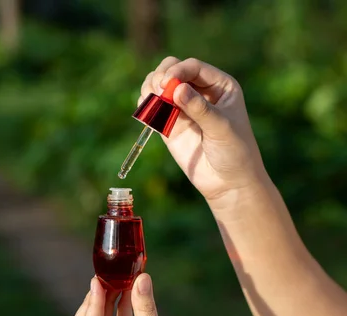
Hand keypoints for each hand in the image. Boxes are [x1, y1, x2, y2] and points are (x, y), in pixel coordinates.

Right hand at [139, 57, 268, 204]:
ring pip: (159, 85)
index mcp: (220, 85)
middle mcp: (200, 91)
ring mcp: (182, 107)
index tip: (167, 83)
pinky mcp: (169, 123)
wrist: (227, 181)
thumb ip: (200, 108)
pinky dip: (146, 104)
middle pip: (173, 69)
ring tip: (151, 99)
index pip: (193, 68)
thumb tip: (177, 88)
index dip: (178, 71)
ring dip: (150, 87)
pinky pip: (153, 106)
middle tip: (158, 89)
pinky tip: (147, 110)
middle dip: (161, 76)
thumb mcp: (221, 128)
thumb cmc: (235, 152)